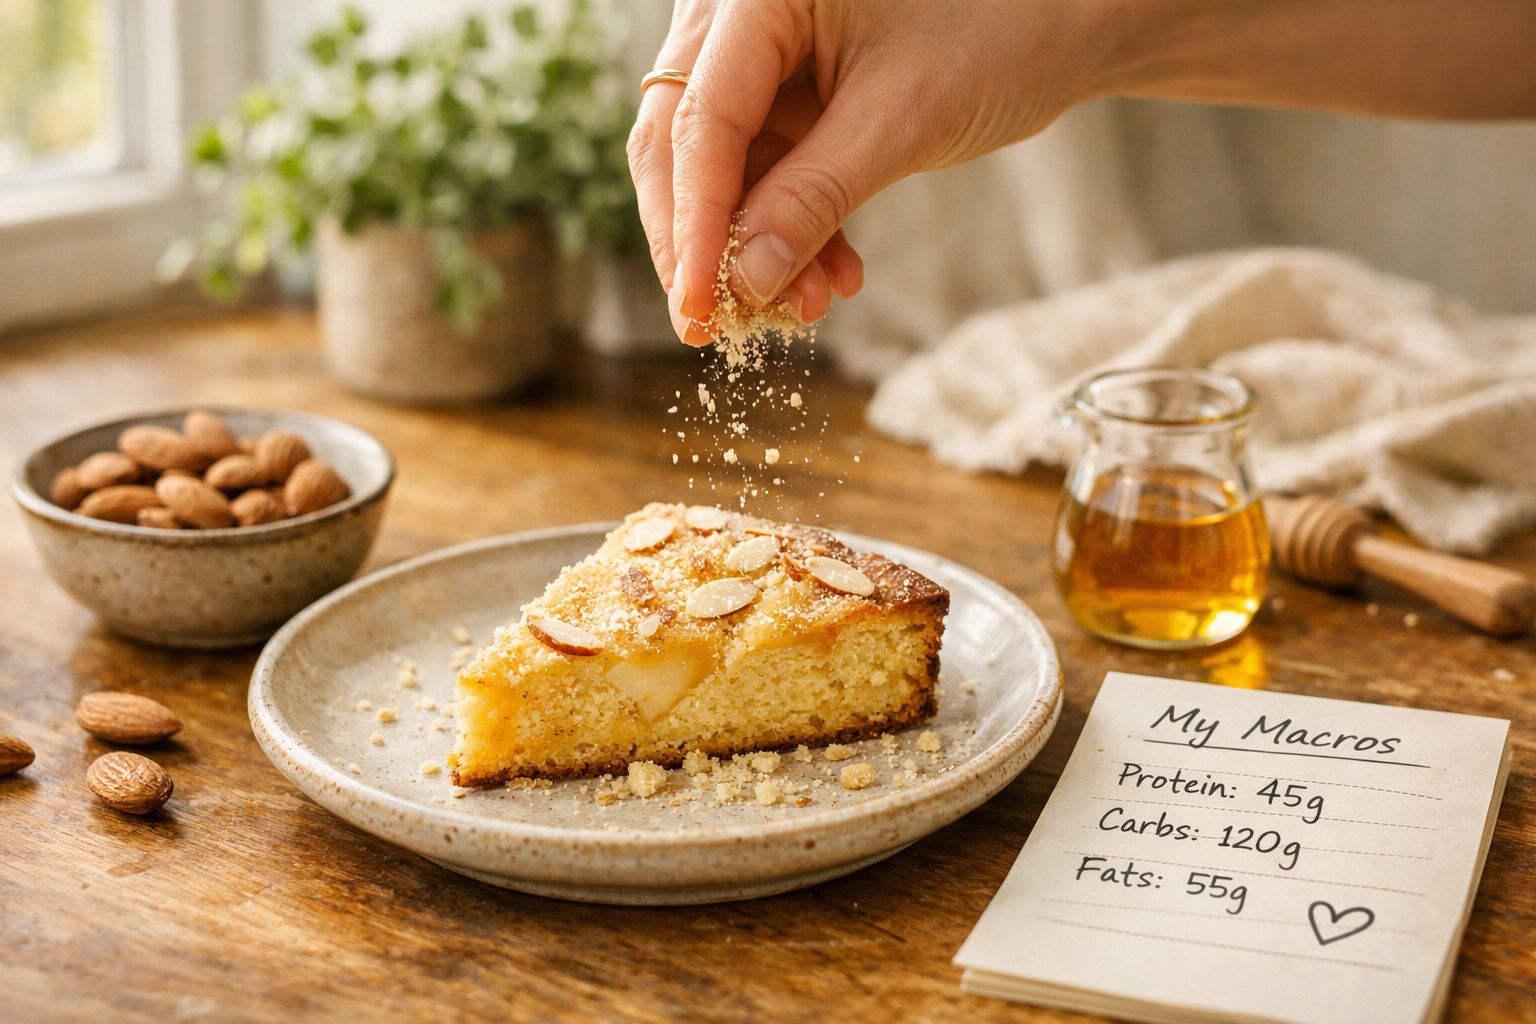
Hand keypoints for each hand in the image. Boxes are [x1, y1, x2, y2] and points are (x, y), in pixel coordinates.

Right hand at [627, 0, 1113, 344]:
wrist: (1066, 18)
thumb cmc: (998, 32)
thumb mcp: (900, 122)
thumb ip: (813, 198)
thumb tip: (744, 282)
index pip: (700, 119)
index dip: (694, 222)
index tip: (698, 305)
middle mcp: (739, 12)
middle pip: (682, 140)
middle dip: (703, 240)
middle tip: (716, 325)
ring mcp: (761, 50)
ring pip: (724, 166)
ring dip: (757, 245)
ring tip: (803, 307)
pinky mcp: (790, 88)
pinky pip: (769, 169)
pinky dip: (793, 226)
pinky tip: (831, 276)